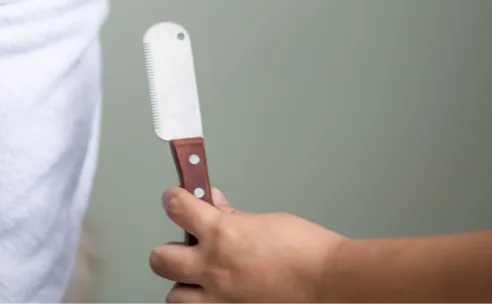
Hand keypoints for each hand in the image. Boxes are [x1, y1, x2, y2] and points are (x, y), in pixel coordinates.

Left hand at [149, 187, 344, 303]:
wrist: (332, 284)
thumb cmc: (308, 251)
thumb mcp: (265, 222)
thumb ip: (232, 217)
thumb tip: (214, 205)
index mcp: (222, 235)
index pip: (176, 208)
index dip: (173, 199)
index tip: (174, 198)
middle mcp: (214, 268)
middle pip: (160, 259)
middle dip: (169, 249)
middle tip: (185, 246)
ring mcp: (221, 299)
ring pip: (175, 295)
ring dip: (183, 284)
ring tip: (199, 277)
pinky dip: (206, 303)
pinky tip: (219, 295)